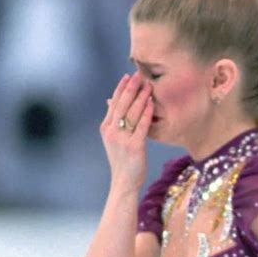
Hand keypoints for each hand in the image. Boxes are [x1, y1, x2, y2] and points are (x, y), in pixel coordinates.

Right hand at [100, 71, 153, 190]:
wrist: (124, 182)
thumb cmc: (122, 160)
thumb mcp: (114, 139)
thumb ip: (114, 120)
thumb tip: (110, 101)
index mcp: (106, 128)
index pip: (114, 103)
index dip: (121, 88)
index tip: (128, 75)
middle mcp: (112, 132)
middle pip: (122, 105)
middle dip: (131, 88)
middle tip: (139, 74)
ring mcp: (122, 139)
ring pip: (132, 113)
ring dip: (141, 97)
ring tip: (148, 85)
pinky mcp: (134, 147)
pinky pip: (141, 126)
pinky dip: (146, 113)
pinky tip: (151, 103)